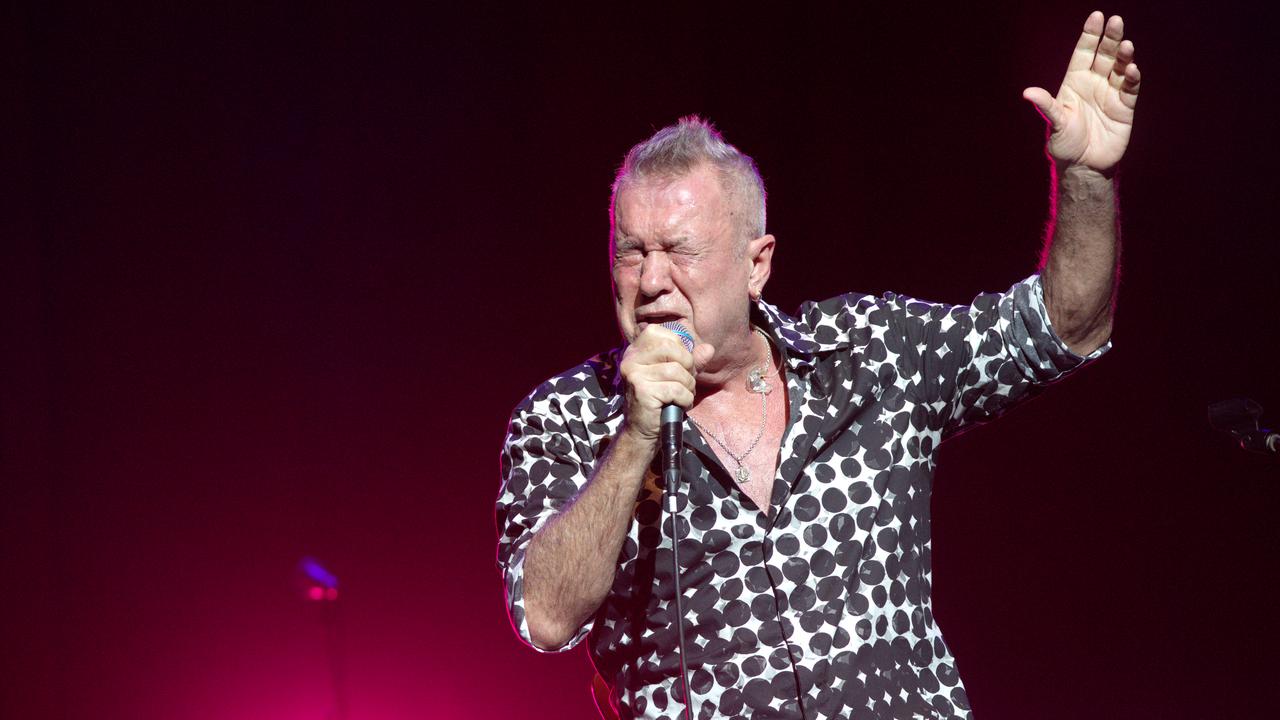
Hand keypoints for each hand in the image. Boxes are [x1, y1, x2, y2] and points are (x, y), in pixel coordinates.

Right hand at [618, 326, 713, 440]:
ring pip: (675, 370)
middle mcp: (631, 358)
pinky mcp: (641, 390)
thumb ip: (692, 361)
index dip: (679, 346)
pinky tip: (680, 405)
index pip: (661, 332)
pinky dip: (685, 399)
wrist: (642, 431)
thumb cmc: (660, 401)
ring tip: (683, 396)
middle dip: (687, 366)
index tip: (680, 364)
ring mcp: (634, 374)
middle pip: (671, 348)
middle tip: (686, 382)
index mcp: (636, 350)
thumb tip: (709, 348)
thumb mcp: (677, 377)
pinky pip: (675, 389)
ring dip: (688, 386)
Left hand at [1023, 11, 1140, 174]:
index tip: (1097, 16)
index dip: (1090, 35)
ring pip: (1120, 68)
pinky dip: (1131, 78)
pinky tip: (1131, 69)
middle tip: (1116, 21)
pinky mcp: (1124, 107)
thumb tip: (1027, 93)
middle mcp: (1094, 83)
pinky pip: (1130, 89)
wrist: (1083, 166)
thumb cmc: (1065, 144)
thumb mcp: (1055, 123)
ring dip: (1124, 56)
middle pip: (1104, 55)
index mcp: (1075, 82)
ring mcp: (1110, 94)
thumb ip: (1046, 106)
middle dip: (1110, 38)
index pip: (1084, 53)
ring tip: (1126, 45)